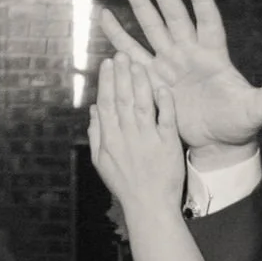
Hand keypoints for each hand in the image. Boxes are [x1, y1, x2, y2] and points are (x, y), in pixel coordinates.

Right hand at [86, 50, 185, 222]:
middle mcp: (126, 136)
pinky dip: (164, 102)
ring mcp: (147, 140)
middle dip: (121, 74)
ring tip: (138, 62)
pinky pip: (166, 119)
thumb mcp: (102, 161)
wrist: (149, 206)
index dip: (106, 81)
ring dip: (139, 81)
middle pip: (122, 99)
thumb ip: (96, 134)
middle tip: (121, 54)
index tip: (107, 63)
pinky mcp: (168, 145)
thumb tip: (93, 108)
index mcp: (109, 139)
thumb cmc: (125, 185)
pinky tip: (162, 86)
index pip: (106, 103)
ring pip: (141, 104)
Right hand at [100, 0, 261, 154]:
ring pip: (152, 30)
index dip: (201, 0)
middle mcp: (191, 55)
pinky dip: (120, 38)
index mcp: (215, 56)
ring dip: (141, 6)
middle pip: (175, 18)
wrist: (218, 144)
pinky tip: (106, 18)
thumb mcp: (260, 107)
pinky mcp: (154, 80)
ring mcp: (171, 65)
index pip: (208, 21)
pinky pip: (134, 55)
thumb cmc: (241, 124)